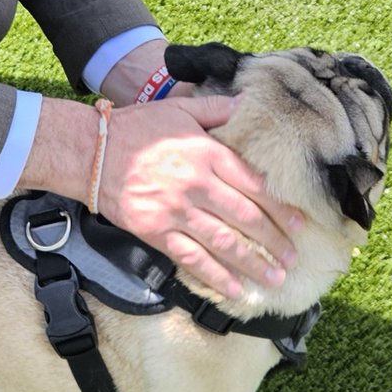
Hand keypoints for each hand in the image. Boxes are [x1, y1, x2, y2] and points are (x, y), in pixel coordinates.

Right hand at [97, 96, 302, 298]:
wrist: (92, 151)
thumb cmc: (137, 127)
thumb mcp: (179, 108)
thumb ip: (215, 108)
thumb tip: (247, 102)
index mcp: (206, 152)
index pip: (254, 184)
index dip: (280, 207)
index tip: (299, 224)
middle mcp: (196, 183)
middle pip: (246, 217)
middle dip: (274, 240)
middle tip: (292, 257)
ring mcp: (176, 211)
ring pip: (224, 242)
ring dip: (254, 263)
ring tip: (275, 277)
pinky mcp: (157, 232)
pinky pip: (193, 258)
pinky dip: (216, 276)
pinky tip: (235, 288)